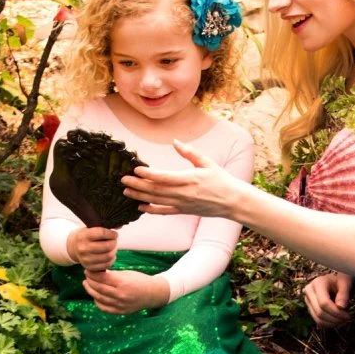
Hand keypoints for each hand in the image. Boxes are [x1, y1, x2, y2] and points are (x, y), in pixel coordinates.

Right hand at [67, 225, 117, 271]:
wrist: (73, 247)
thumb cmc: (86, 236)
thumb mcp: (90, 228)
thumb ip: (104, 227)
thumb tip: (119, 226)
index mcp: (83, 236)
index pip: (102, 233)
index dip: (111, 234)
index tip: (114, 234)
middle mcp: (83, 248)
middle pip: (107, 246)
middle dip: (114, 243)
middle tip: (114, 241)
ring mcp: (86, 259)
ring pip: (108, 256)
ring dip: (114, 251)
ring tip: (113, 248)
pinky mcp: (89, 267)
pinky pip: (106, 265)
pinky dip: (111, 260)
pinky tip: (111, 255)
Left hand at [82, 268, 169, 314]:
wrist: (152, 294)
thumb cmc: (139, 280)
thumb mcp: (126, 274)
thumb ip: (112, 275)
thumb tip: (96, 272)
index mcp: (123, 283)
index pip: (101, 278)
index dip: (92, 273)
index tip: (88, 270)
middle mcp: (120, 295)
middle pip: (98, 288)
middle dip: (90, 280)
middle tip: (86, 276)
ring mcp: (120, 305)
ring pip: (99, 298)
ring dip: (90, 290)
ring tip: (87, 284)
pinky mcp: (120, 311)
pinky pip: (104, 308)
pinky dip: (97, 301)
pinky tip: (95, 295)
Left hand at [122, 139, 245, 218]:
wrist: (232, 201)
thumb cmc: (221, 179)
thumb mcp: (207, 162)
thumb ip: (189, 152)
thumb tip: (175, 142)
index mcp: (189, 179)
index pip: (164, 177)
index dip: (148, 174)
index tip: (136, 169)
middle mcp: (183, 194)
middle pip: (156, 190)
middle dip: (138, 185)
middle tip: (122, 180)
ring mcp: (182, 204)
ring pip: (157, 201)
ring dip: (140, 196)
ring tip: (126, 191)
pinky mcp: (183, 211)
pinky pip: (164, 211)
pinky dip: (152, 210)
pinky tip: (140, 207)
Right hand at [304, 271, 354, 326]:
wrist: (337, 280)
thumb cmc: (342, 280)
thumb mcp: (346, 283)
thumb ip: (344, 293)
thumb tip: (341, 307)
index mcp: (318, 283)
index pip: (324, 303)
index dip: (336, 312)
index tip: (348, 315)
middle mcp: (309, 291)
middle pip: (320, 312)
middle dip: (335, 319)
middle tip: (347, 319)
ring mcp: (308, 300)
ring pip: (318, 319)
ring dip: (332, 323)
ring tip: (343, 321)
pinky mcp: (310, 308)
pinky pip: (318, 321)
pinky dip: (328, 324)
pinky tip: (337, 321)